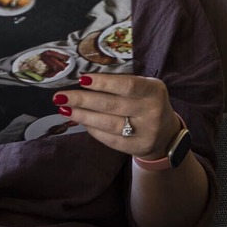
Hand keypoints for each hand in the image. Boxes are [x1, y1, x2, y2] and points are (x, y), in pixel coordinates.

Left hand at [52, 73, 178, 158]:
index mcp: (154, 91)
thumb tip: (85, 81)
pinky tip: (81, 121)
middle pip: (112, 105)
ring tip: (65, 109)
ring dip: (83, 116)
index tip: (82, 79)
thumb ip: (122, 84)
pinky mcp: (136, 147)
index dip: (103, 82)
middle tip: (60, 96)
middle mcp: (152, 111)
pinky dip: (92, 129)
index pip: (127, 85)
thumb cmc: (148, 103)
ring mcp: (145, 132)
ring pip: (107, 123)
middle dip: (82, 100)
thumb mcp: (145, 87)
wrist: (166, 133)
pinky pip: (109, 138)